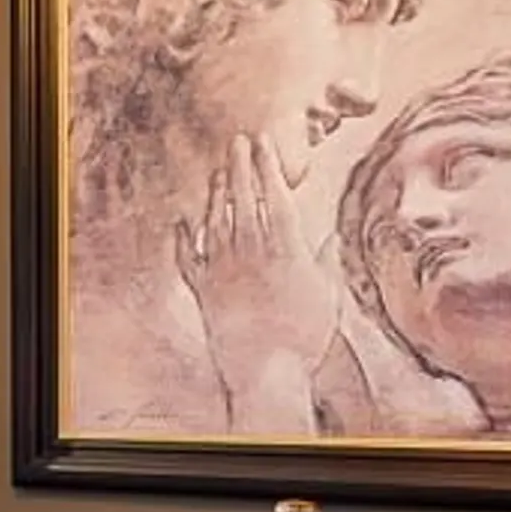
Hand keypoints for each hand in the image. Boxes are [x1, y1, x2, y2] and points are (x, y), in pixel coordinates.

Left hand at [173, 133, 342, 432]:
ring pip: (215, 219)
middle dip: (240, 166)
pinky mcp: (202, 289)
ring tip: (220, 171)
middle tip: (237, 140)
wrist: (265, 371)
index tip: (264, 141)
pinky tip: (182, 222)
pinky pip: (187, 256)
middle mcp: (250, 251)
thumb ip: (321, 259)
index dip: (268, 165)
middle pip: (243, 198)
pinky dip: (184, 238)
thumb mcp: (324, 293)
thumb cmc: (304, 336)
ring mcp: (222, 268)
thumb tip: (327, 233)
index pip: (275, 196)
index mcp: (285, 249)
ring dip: (217, 193)